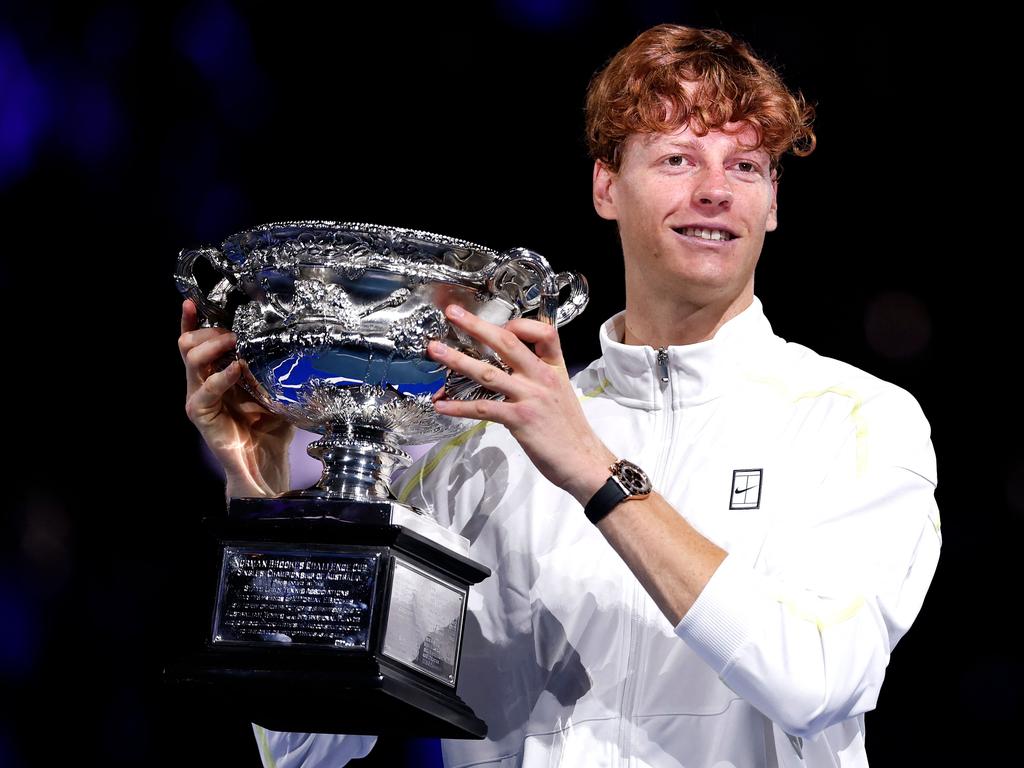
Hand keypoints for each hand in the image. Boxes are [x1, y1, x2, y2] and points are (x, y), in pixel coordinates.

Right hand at [178, 298, 294, 497]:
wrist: (266, 464)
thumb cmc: (271, 429)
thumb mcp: (278, 391)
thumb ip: (275, 369)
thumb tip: (291, 343)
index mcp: (217, 373)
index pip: (198, 341)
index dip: (192, 321)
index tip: (192, 301)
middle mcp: (203, 383)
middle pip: (188, 344)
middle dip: (208, 330)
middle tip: (231, 331)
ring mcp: (199, 398)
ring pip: (190, 360)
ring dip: (212, 345)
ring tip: (232, 342)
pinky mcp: (201, 415)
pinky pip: (204, 390)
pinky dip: (220, 376)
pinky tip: (236, 369)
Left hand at [427, 304, 614, 503]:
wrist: (582, 460)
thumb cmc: (569, 430)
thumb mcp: (561, 392)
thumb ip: (539, 376)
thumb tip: (510, 370)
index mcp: (554, 368)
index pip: (543, 331)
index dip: (519, 323)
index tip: (499, 325)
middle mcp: (542, 377)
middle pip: (507, 342)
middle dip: (477, 326)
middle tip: (453, 313)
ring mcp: (530, 397)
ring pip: (487, 372)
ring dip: (457, 360)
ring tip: (435, 351)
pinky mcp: (519, 419)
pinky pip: (482, 408)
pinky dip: (458, 407)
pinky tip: (441, 405)